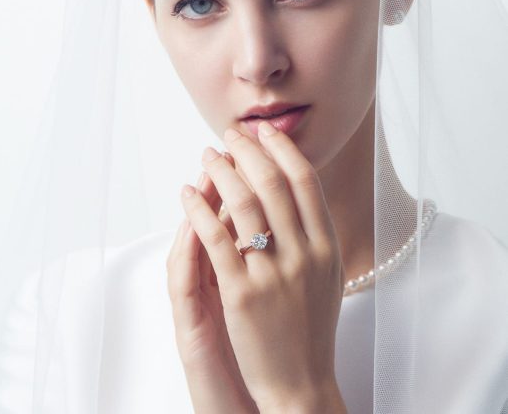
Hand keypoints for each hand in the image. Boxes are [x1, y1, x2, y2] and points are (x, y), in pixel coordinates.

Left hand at [181, 121, 345, 412]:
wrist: (300, 382)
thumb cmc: (310, 327)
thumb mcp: (326, 274)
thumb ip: (315, 231)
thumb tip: (296, 185)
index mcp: (326, 246)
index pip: (305, 180)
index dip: (281, 149)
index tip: (263, 131)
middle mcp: (303, 254)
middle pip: (272, 182)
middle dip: (248, 150)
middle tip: (230, 135)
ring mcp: (272, 273)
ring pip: (243, 202)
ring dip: (221, 170)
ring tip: (208, 156)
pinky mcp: (241, 293)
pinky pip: (215, 237)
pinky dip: (198, 208)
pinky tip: (188, 193)